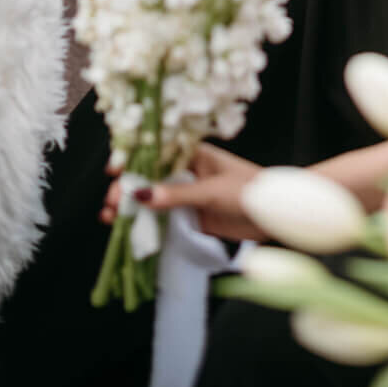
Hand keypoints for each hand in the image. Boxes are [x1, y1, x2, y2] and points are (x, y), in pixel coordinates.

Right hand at [102, 144, 266, 240]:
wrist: (275, 216)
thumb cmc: (250, 190)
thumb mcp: (212, 190)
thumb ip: (177, 195)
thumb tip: (141, 196)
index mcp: (193, 154)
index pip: (157, 153)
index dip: (133, 160)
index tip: (113, 171)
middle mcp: (187, 173)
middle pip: (150, 179)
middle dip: (128, 189)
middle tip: (112, 204)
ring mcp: (188, 197)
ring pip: (153, 201)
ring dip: (133, 209)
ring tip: (112, 220)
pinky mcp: (192, 219)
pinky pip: (164, 221)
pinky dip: (147, 225)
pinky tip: (131, 233)